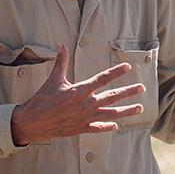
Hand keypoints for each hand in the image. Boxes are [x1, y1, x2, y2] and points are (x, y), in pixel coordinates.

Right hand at [10, 44, 144, 145]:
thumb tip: (61, 45)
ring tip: (140, 108)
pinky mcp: (81, 128)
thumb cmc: (42, 100)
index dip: (116, 72)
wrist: (32, 123)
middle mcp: (86, 104)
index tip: (128, 67)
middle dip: (129, 92)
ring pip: (111, 113)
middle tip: (142, 88)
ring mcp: (85, 117)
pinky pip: (99, 128)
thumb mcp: (53, 79)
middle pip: (112, 96)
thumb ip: (61, 62)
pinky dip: (108, 127)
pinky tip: (116, 126)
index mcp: (80, 90)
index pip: (102, 79)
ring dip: (126, 111)